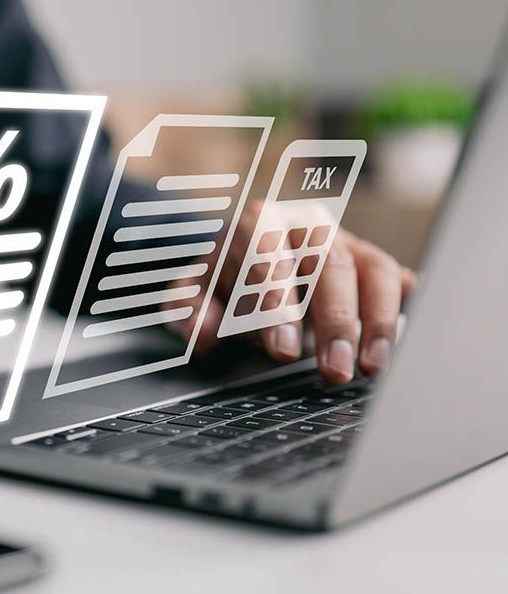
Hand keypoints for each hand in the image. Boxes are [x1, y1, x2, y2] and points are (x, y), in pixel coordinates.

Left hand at [167, 201, 415, 381]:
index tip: (283, 353)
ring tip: (371, 367)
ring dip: (378, 320)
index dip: (277, 306)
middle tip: (334, 370)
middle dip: (335, 319)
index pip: (269, 259)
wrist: (246, 258)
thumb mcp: (191, 293)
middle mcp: (307, 224)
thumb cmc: (222, 281)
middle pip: (329, 262)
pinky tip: (403, 346)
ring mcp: (345, 240)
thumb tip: (205, 330)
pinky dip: (404, 310)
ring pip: (373, 269)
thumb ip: (188, 311)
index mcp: (256, 224)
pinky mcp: (371, 261)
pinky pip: (398, 280)